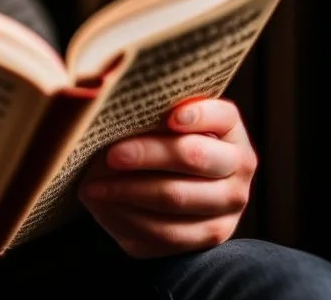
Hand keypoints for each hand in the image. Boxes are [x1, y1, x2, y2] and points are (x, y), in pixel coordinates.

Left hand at [77, 98, 256, 257]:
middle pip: (193, 156)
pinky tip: (104, 206)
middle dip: (146, 154)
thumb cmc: (156, 135)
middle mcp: (238, 166)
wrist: (167, 179)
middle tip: (110, 155)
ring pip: (176, 198)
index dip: (197, 114)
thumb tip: (112, 94)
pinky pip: (168, 233)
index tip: (169, 116)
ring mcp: (228, 206)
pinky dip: (129, 218)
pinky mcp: (208, 235)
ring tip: (92, 186)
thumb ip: (147, 105)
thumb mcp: (158, 116)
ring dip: (128, 191)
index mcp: (229, 129)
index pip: (221, 116)